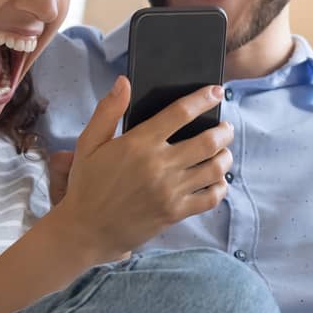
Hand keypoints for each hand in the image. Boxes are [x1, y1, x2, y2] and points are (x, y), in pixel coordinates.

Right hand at [47, 78, 230, 261]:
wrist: (87, 230)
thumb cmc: (87, 185)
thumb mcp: (88, 144)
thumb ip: (107, 111)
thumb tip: (124, 82)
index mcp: (139, 144)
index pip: (180, 114)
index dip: (203, 99)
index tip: (216, 92)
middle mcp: (159, 165)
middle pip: (207, 141)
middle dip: (223, 131)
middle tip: (225, 128)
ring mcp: (170, 191)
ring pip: (214, 169)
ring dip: (226, 157)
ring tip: (224, 152)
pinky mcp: (175, 213)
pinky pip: (210, 198)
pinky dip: (221, 187)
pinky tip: (218, 180)